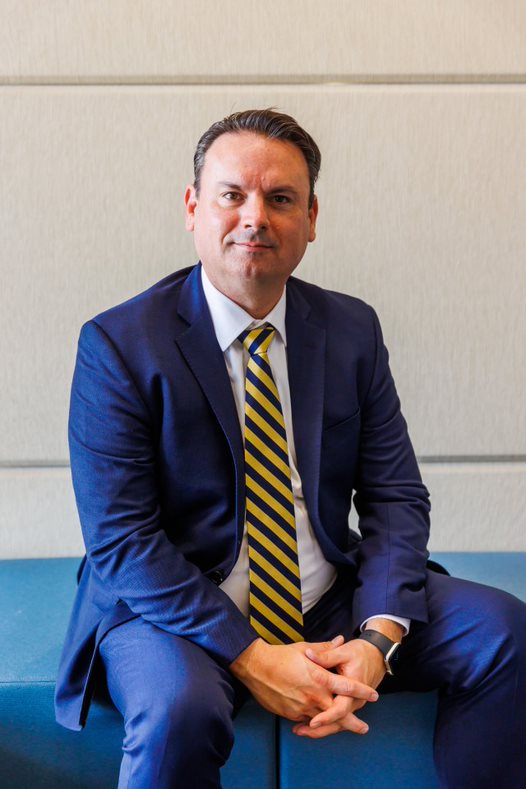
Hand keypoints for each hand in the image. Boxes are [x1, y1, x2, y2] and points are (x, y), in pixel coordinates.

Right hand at [230, 637, 378, 722]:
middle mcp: (314, 695)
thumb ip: (325, 649)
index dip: (362, 691)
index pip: (347, 686)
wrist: (256, 667)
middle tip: (364, 728)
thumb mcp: (305, 648)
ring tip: (346, 729)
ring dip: (335, 726)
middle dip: (353, 722)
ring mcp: (302, 707)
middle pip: (339, 713)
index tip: (374, 695)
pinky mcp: (291, 714)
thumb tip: (340, 640)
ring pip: (323, 721)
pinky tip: (318, 725)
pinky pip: (307, 720)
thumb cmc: (281, 656)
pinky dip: (314, 723)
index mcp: (319, 677)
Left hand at [293, 635, 386, 737]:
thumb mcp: (344, 652)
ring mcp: (352, 705)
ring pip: (337, 723)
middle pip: (338, 723)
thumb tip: (309, 653)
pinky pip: (338, 718)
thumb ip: (326, 655)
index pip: (340, 709)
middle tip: (300, 731)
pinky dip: (325, 722)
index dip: (326, 717)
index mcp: (355, 690)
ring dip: (320, 729)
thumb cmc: (361, 653)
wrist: (377, 655)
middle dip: (319, 730)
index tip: (313, 722)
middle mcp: (355, 702)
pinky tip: (308, 722)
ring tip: (300, 730)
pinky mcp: (349, 704)